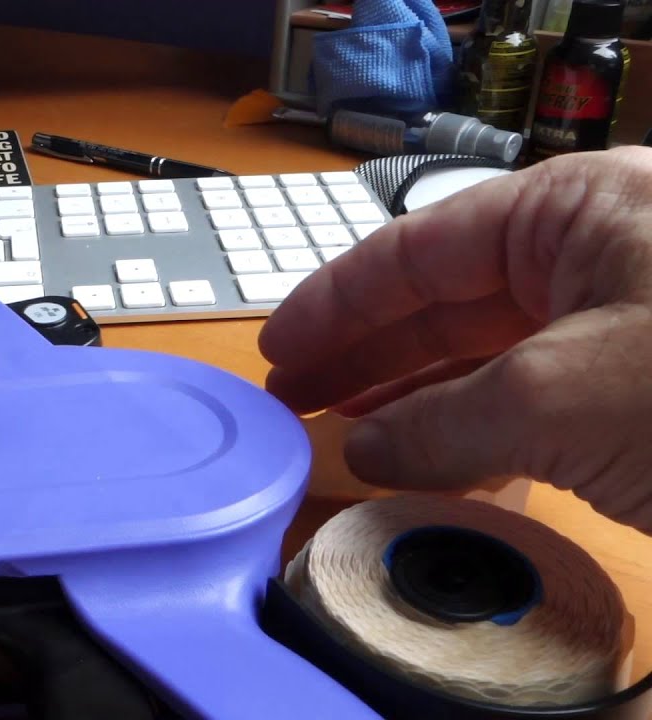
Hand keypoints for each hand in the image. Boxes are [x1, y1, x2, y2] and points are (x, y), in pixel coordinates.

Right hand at [258, 146, 651, 532]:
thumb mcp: (560, 395)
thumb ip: (446, 423)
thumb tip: (365, 454)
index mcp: (575, 209)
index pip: (420, 248)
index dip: (337, 302)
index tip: (277, 349)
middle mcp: (594, 255)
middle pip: (445, 301)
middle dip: (364, 353)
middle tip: (293, 399)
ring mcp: (622, 323)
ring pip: (488, 357)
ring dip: (412, 400)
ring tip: (343, 433)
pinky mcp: (639, 389)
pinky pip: (534, 403)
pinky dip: (476, 435)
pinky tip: (422, 462)